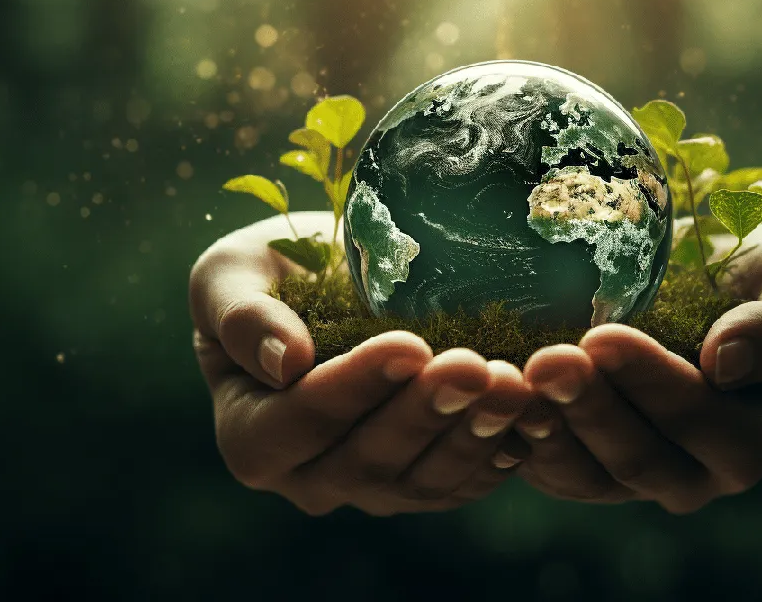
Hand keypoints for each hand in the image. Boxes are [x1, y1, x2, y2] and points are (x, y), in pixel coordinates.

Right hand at [189, 212, 531, 515]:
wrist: (330, 289)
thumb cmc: (270, 274)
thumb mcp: (231, 273)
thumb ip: (241, 315)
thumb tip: (284, 363)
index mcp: (251, 435)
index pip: (300, 423)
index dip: (353, 389)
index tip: (407, 343)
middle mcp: (309, 478)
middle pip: (368, 463)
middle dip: (424, 414)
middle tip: (472, 366)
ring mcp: (371, 488)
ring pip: (424, 481)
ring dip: (473, 436)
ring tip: (514, 384)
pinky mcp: (424, 482)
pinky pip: (465, 482)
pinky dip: (500, 450)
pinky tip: (530, 411)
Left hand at [511, 222, 761, 512]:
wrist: (689, 280)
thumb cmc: (754, 278)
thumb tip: (730, 364)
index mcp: (749, 442)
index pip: (701, 425)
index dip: (653, 385)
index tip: (604, 336)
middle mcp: (689, 476)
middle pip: (636, 460)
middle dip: (590, 408)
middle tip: (547, 358)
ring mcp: (626, 479)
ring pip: (582, 474)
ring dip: (547, 427)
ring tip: (515, 377)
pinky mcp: (574, 467)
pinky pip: (541, 468)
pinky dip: (516, 436)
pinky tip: (496, 392)